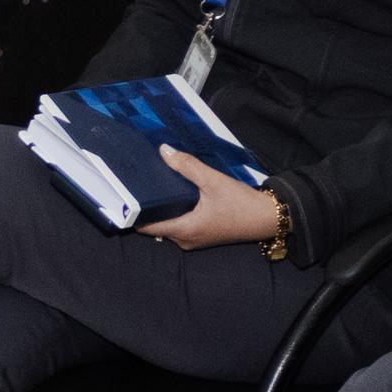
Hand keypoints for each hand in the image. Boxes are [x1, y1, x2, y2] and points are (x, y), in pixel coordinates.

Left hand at [137, 148, 281, 249]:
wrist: (267, 217)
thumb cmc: (241, 202)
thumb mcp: (213, 181)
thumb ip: (187, 166)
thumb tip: (164, 151)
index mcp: (185, 230)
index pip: (147, 227)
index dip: (134, 213)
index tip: (123, 196)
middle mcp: (185, 240)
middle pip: (155, 226)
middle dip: (147, 208)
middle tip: (136, 186)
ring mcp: (193, 240)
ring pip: (167, 226)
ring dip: (161, 210)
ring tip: (153, 188)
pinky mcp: (201, 236)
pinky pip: (179, 226)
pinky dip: (174, 213)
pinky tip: (173, 196)